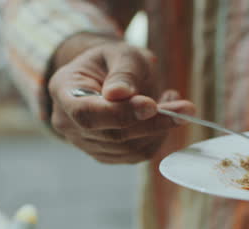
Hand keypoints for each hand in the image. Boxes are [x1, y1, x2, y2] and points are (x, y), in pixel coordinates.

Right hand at [47, 38, 195, 163]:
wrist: (106, 76)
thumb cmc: (111, 61)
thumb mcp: (120, 53)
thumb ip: (123, 72)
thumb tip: (121, 94)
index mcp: (63, 91)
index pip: (86, 114)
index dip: (119, 114)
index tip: (152, 105)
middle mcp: (66, 122)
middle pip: (111, 135)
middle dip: (152, 123)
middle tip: (185, 108)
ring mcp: (83, 143)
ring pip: (128, 149)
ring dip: (159, 129)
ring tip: (172, 103)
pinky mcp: (104, 154)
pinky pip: (136, 155)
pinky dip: (157, 138)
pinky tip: (162, 116)